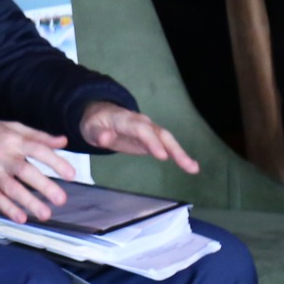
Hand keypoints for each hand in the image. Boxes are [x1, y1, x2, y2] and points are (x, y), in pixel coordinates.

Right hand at [0, 119, 77, 224]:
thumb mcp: (13, 127)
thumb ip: (39, 136)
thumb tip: (63, 142)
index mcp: (14, 140)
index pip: (38, 150)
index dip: (55, 162)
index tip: (71, 174)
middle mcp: (4, 156)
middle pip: (25, 171)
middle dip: (44, 186)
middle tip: (61, 199)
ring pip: (11, 187)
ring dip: (28, 201)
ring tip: (45, 214)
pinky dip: (7, 208)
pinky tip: (20, 218)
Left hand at [79, 101, 198, 173]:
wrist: (101, 115)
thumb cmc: (96, 124)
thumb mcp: (90, 129)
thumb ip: (98, 134)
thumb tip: (104, 138)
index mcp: (125, 120)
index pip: (141, 129)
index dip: (152, 141)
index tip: (162, 156)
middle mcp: (141, 123)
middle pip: (159, 134)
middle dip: (173, 148)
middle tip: (185, 164)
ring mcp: (149, 129)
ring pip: (167, 139)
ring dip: (181, 153)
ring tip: (193, 168)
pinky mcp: (153, 138)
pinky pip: (168, 146)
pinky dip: (179, 155)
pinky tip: (191, 167)